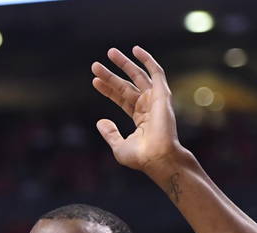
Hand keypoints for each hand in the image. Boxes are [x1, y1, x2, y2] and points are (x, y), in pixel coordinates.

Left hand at [91, 46, 182, 172]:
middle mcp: (148, 107)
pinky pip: (156, 72)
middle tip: (95, 65)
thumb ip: (110, 133)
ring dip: (124, 64)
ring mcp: (156, 100)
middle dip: (111, 75)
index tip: (94, 81)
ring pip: (137, 76)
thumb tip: (100, 122)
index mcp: (141, 118)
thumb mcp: (119, 146)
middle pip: (126, 86)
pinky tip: (135, 50)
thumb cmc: (141, 157)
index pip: (121, 99)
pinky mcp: (162, 94)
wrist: (157, 157)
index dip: (108, 90)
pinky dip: (147, 60)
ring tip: (109, 53)